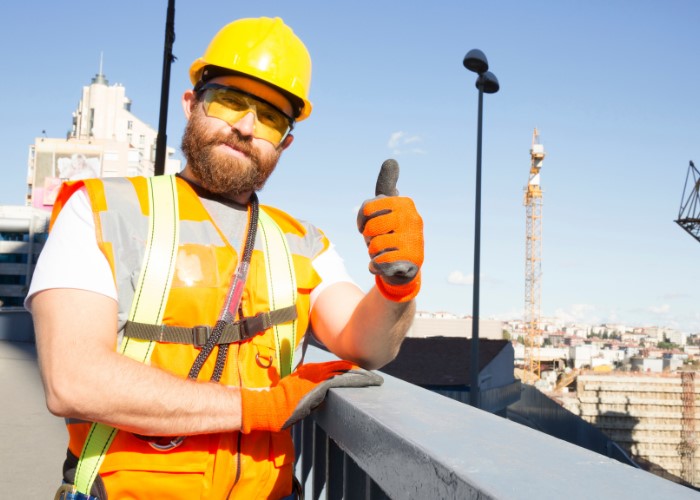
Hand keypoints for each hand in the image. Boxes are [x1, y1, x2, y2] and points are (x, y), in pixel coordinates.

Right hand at [239, 361, 382, 432]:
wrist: (270, 405)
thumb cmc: (279, 402)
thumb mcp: (293, 390)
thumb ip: (304, 387)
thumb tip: (314, 392)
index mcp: (309, 370)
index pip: (334, 366)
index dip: (348, 369)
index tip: (360, 372)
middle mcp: (315, 370)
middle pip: (342, 366)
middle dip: (359, 371)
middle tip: (373, 376)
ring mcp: (317, 377)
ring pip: (344, 371)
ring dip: (361, 376)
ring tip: (374, 379)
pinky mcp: (318, 386)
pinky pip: (340, 380)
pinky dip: (354, 380)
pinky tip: (364, 382)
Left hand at [357, 159, 423, 301]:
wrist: (403, 267)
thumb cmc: (390, 233)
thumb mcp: (385, 208)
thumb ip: (386, 185)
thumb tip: (392, 160)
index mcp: (405, 203)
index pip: (367, 209)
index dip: (362, 220)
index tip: (367, 225)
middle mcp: (413, 218)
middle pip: (370, 228)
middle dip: (369, 238)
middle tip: (379, 240)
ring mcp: (415, 239)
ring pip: (375, 246)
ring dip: (374, 253)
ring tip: (385, 252)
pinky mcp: (413, 260)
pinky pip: (381, 262)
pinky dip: (377, 266)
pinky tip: (386, 265)